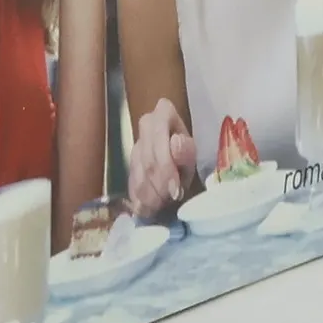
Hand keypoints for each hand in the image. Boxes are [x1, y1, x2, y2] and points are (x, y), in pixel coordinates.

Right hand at [127, 97, 196, 215]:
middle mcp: (146, 124)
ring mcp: (135, 143)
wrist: (181, 156)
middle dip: (158, 186)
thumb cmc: (189, 153)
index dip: (166, 166)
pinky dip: (139, 199)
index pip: (158, 138)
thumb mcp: (194, 152)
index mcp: (163, 113)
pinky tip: (146, 209)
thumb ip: (186, 149)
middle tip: (170, 203)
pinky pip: (131, 183)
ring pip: (138, 174)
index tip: (175, 191)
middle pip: (147, 160)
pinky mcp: (129, 163)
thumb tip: (175, 142)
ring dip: (149, 195)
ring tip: (161, 208)